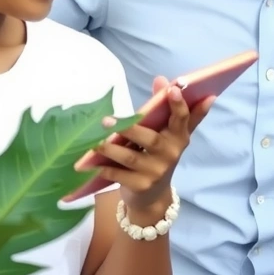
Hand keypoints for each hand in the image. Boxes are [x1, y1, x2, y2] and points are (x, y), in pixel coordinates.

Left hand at [93, 76, 214, 216]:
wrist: (152, 195)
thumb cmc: (158, 155)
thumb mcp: (166, 134)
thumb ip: (165, 108)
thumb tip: (161, 79)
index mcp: (179, 137)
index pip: (182, 118)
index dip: (179, 104)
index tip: (174, 89)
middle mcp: (171, 153)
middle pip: (150, 139)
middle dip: (129, 129)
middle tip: (106, 120)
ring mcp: (156, 171)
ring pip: (131, 157)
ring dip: (110, 150)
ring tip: (94, 143)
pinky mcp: (141, 185)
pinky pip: (119, 175)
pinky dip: (105, 169)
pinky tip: (90, 165)